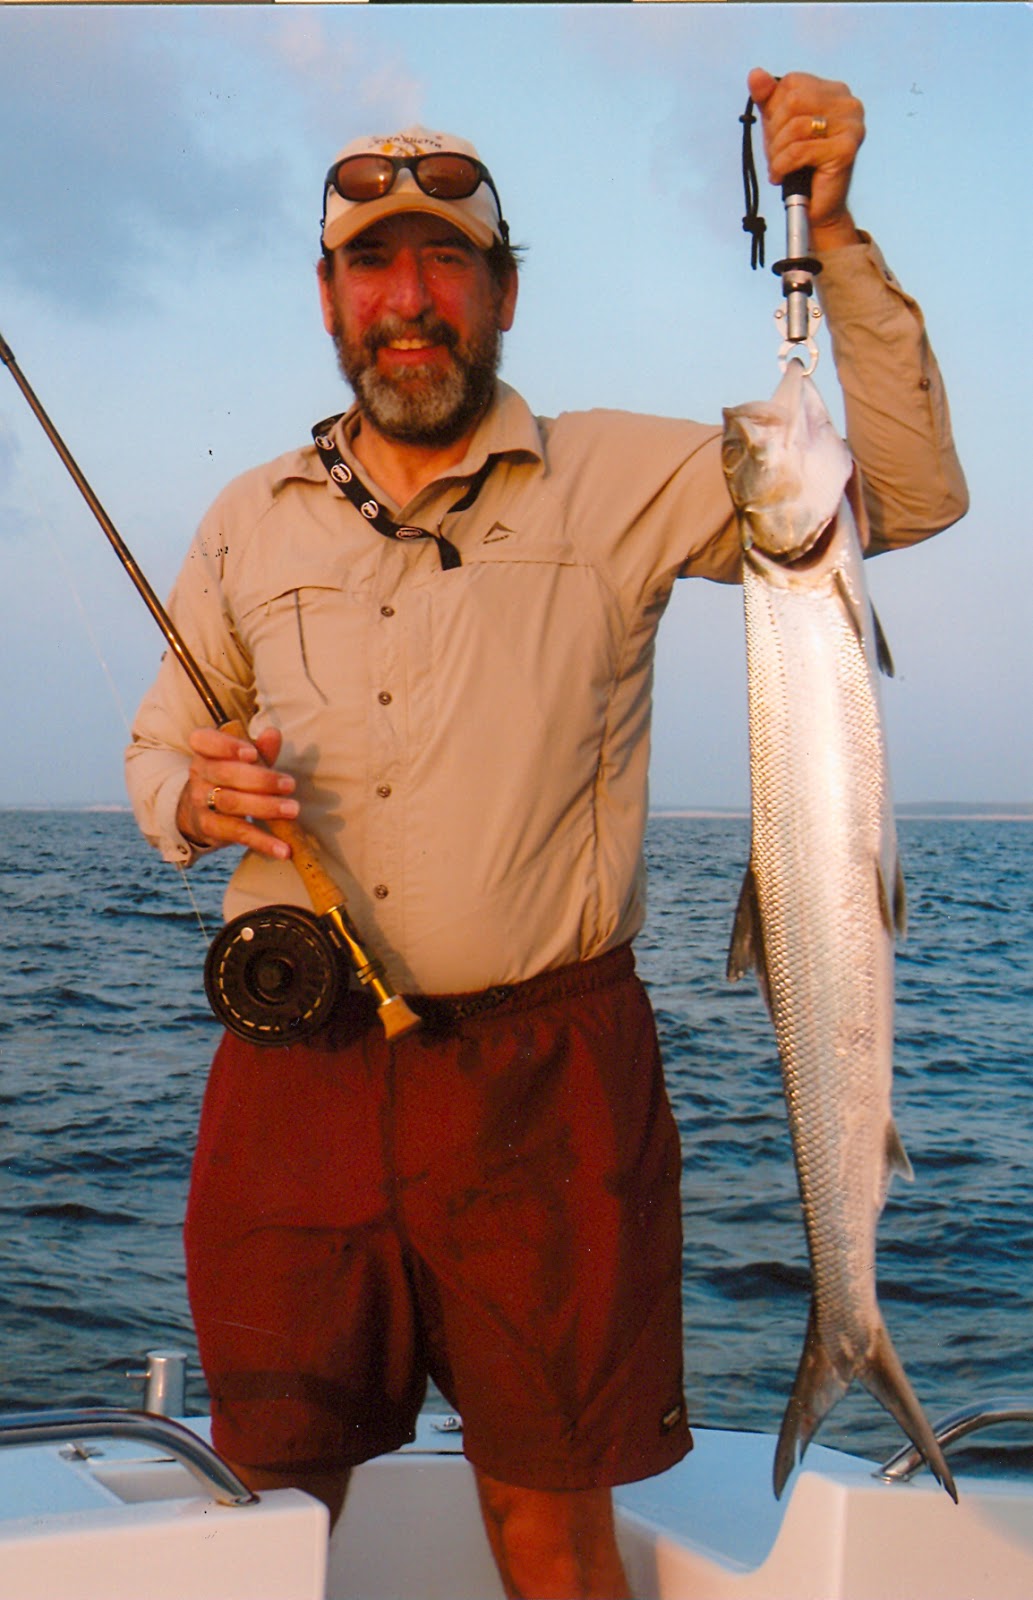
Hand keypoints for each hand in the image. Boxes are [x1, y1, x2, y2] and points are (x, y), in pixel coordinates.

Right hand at [175, 725, 298, 859]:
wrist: (200, 810)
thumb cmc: (231, 776)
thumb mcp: (243, 761)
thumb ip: (260, 749)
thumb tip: (273, 734)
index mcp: (205, 751)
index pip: (205, 741)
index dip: (227, 746)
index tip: (252, 754)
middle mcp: (198, 774)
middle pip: (226, 774)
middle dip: (261, 779)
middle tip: (290, 784)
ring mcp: (200, 801)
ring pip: (231, 803)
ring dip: (265, 807)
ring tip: (292, 810)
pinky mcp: (209, 827)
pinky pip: (236, 833)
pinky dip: (262, 842)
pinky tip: (283, 849)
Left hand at [747, 68, 864, 249]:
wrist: (816, 208)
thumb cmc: (799, 165)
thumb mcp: (779, 126)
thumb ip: (768, 99)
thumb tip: (755, 73)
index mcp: (835, 92)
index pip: (792, 83)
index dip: (774, 110)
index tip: (776, 135)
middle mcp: (849, 103)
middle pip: (793, 101)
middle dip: (775, 132)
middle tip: (776, 155)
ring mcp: (852, 125)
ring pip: (796, 126)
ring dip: (777, 153)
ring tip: (779, 168)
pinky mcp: (846, 149)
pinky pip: (799, 150)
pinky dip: (782, 166)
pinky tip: (782, 176)